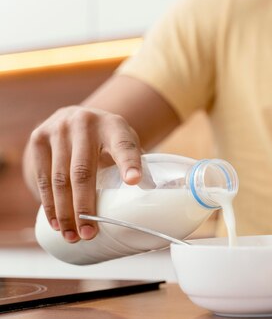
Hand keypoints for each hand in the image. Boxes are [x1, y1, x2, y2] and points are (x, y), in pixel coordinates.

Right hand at [25, 106, 142, 242]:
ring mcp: (59, 129)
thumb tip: (152, 193)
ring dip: (64, 212)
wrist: (77, 116)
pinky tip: (55, 222)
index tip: (134, 182)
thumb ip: (137, 163)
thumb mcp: (125, 142)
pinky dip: (49, 203)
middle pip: (84, 171)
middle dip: (85, 205)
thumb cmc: (107, 138)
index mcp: (114, 125)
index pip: (124, 146)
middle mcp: (85, 123)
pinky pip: (42, 177)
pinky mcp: (39, 138)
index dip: (129, 164)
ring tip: (72, 236)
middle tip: (89, 233)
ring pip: (60, 178)